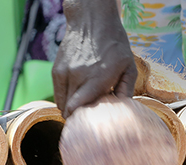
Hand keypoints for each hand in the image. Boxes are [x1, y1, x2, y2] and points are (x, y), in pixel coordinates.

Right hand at [53, 0, 136, 117]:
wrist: (91, 21)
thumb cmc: (114, 44)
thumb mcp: (128, 65)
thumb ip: (127, 90)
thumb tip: (122, 110)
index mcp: (97, 78)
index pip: (77, 108)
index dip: (82, 119)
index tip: (89, 122)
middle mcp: (78, 77)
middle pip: (70, 110)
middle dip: (78, 116)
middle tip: (88, 117)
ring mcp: (65, 74)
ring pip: (62, 104)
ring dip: (70, 108)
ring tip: (81, 105)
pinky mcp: (56, 71)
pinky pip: (57, 95)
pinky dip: (64, 100)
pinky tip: (75, 96)